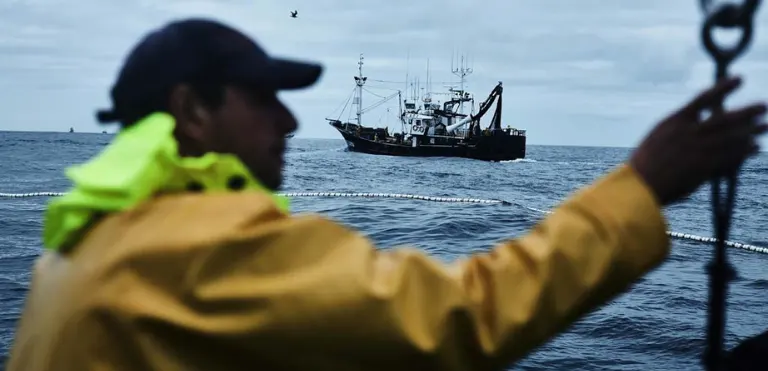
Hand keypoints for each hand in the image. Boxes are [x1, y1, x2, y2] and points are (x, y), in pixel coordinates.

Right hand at [629, 76, 767, 204]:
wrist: (639, 185)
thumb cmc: (645, 162)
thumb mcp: (659, 136)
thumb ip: (680, 128)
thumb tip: (699, 121)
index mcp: (675, 122)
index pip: (703, 99)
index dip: (723, 88)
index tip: (739, 79)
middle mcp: (688, 133)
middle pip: (723, 119)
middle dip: (745, 112)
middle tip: (763, 107)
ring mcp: (696, 150)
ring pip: (729, 137)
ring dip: (750, 131)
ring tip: (765, 126)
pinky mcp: (702, 168)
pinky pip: (728, 157)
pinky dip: (743, 152)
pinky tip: (754, 148)